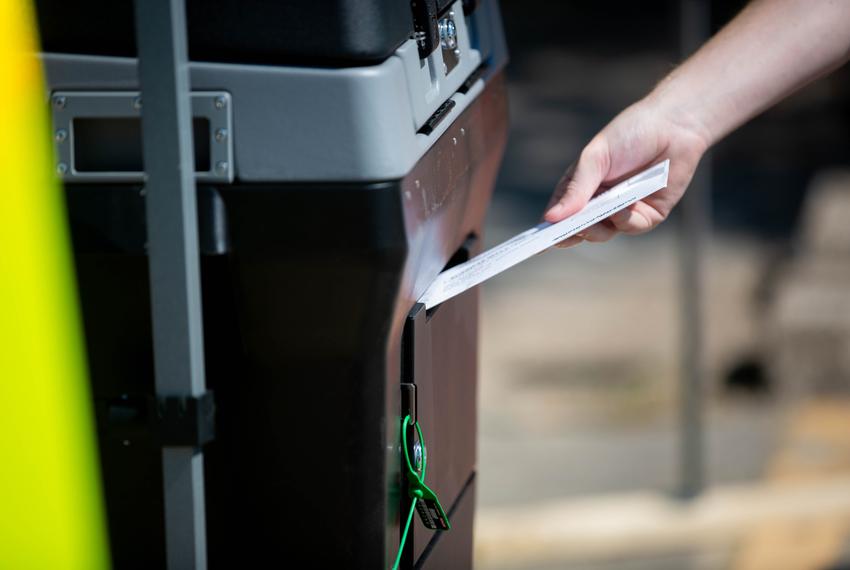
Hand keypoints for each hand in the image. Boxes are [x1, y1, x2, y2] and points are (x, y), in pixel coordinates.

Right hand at [544, 96, 709, 246]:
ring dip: (597, 229)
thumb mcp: (595, 158)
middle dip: (572, 233)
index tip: (537, 242)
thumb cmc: (629, 133)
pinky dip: (625, 221)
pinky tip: (625, 207)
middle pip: (578, 229)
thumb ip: (576, 189)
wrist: (674, 125)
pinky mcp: (647, 215)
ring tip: (598, 216)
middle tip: (568, 233)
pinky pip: (631, 228)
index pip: (559, 213)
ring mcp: (623, 211)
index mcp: (580, 187)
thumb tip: (551, 218)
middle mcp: (599, 202)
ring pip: (603, 234)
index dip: (548, 229)